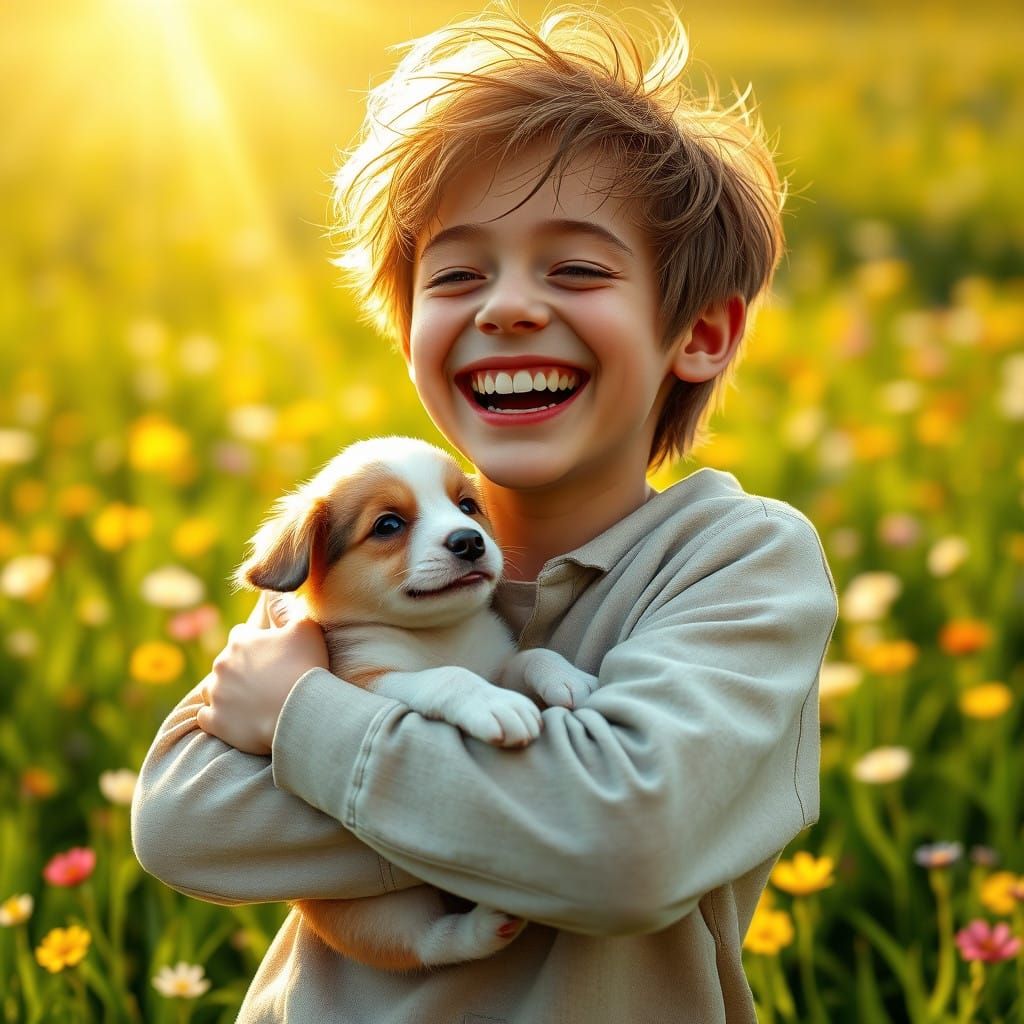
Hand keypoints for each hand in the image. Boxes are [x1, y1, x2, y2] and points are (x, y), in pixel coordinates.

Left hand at [196, 615, 328, 754]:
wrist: (300, 711)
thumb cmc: (305, 668)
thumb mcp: (307, 630)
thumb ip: (291, 615)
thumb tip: (282, 610)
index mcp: (240, 641)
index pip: (240, 635)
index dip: (255, 644)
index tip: (269, 656)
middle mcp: (222, 664)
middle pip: (225, 663)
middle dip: (240, 670)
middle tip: (263, 682)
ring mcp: (215, 694)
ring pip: (211, 689)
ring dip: (225, 693)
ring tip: (247, 703)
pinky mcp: (215, 721)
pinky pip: (206, 717)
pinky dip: (218, 718)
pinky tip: (235, 720)